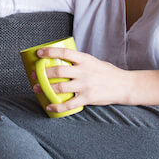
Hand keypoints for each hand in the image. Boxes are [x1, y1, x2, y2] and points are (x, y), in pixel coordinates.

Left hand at [33, 46, 158, 110]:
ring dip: (45, 89)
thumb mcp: (94, 62)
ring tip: (36, 89)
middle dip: (42, 73)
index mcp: (85, 59)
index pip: (64, 52)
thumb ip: (79, 62)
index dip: (49, 52)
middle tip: (34, 75)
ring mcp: (85, 85)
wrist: (124, 85)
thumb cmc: (107, 73)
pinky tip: (49, 106)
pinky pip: (69, 104)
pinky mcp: (87, 98)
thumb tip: (61, 61)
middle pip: (58, 70)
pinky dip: (57, 106)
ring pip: (60, 87)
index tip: (38, 53)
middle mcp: (84, 71)